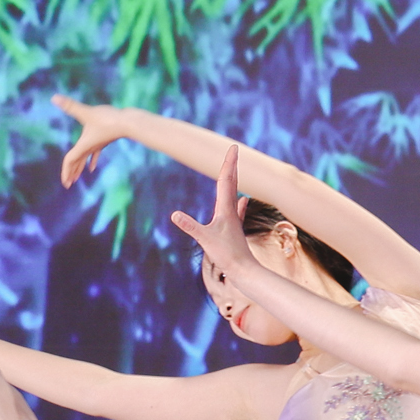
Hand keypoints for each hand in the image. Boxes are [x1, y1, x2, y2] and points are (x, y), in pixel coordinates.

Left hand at [54, 95, 133, 188]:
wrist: (128, 123)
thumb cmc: (108, 119)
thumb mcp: (86, 112)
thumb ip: (70, 105)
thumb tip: (54, 97)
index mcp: (84, 144)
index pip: (71, 160)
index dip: (66, 170)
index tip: (65, 182)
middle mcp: (89, 147)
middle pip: (77, 163)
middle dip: (71, 174)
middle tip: (67, 185)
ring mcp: (97, 145)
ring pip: (85, 159)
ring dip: (79, 169)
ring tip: (74, 179)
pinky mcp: (103, 141)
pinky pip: (95, 154)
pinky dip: (92, 161)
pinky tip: (91, 168)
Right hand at [164, 144, 256, 281]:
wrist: (244, 271)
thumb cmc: (227, 255)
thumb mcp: (205, 240)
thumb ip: (190, 226)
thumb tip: (175, 215)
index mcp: (225, 209)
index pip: (226, 181)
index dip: (228, 163)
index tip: (233, 148)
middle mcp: (232, 212)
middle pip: (231, 183)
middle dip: (231, 166)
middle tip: (234, 151)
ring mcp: (234, 220)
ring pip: (234, 195)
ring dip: (233, 181)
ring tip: (235, 171)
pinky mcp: (234, 230)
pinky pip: (237, 211)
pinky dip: (239, 202)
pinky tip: (244, 200)